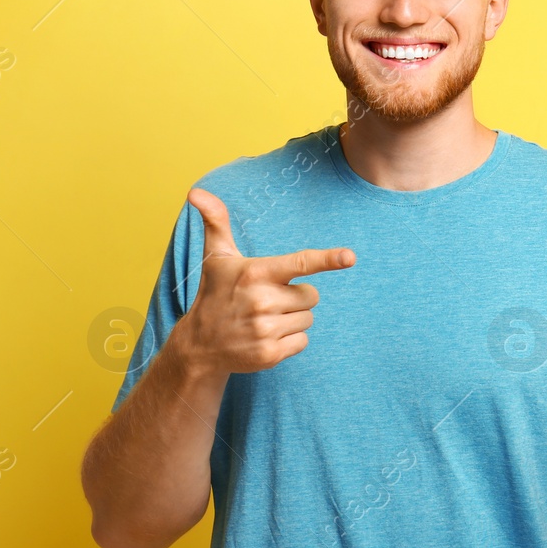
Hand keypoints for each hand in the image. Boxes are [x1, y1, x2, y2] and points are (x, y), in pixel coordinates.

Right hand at [172, 188, 355, 376]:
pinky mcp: (269, 355)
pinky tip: (265, 337)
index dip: (328, 259)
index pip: (300, 263)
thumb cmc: (216, 293)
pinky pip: (303, 341)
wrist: (199, 346)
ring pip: (308, 318)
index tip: (351, 257)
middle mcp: (262, 301)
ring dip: (292, 318)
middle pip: (312, 295)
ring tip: (263, 319)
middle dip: (295, 296)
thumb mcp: (216, 257)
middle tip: (267, 300)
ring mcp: (265, 330)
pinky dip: (289, 340)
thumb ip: (215, 221)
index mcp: (256, 273)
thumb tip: (195, 192)